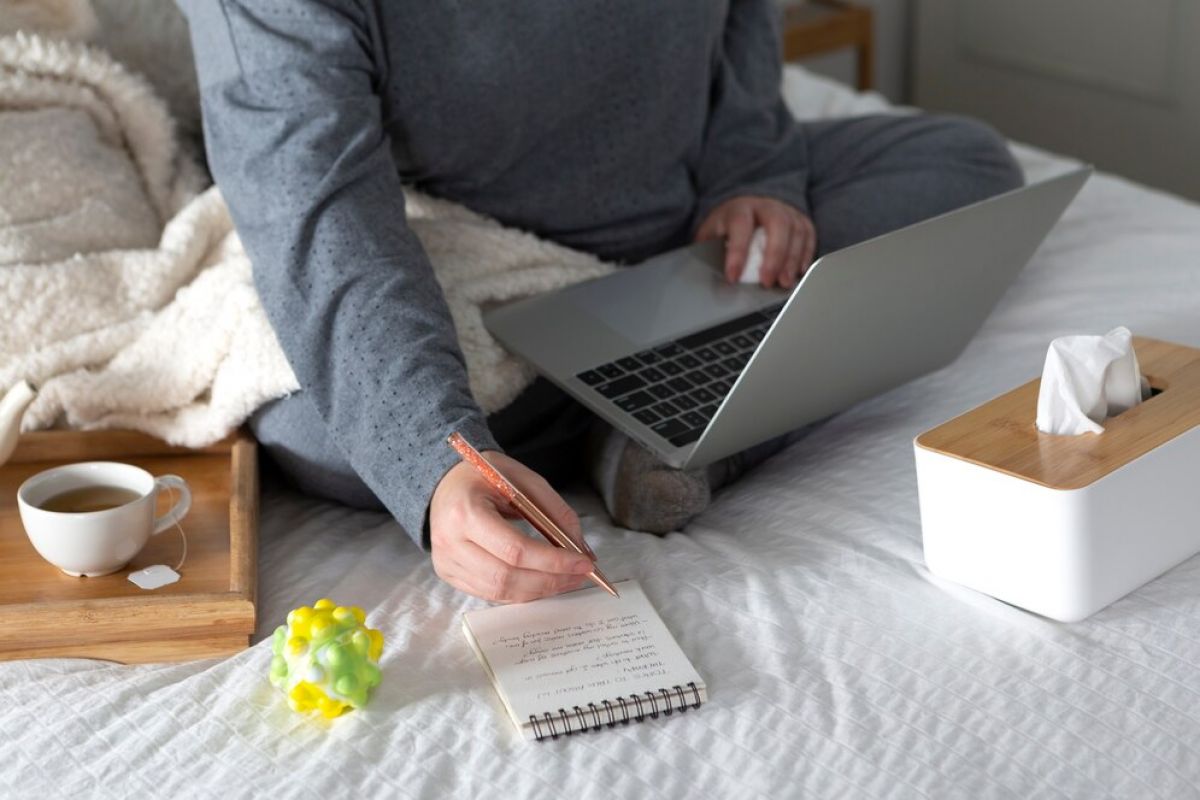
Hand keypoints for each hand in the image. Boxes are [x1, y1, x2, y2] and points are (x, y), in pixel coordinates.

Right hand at [430, 451, 595, 602]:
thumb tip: (582, 549)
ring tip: (565, 580)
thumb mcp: (524, 481)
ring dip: (539, 590)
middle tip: (580, 575)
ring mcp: (446, 562)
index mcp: (465, 512)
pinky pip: (490, 593)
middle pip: (507, 577)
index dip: (553, 561)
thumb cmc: (486, 477)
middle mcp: (449, 542)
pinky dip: (520, 591)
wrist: (447, 482)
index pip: (515, 550)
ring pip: (499, 591)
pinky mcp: (449, 574)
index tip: (583, 563)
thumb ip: (556, 512)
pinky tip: (540, 581)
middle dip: (550, 580)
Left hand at [695, 195, 815, 288]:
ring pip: (796, 231)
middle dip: (774, 256)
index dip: (737, 253)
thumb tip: (707, 275)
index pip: (740, 226)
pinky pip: (809, 236)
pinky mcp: (801, 220)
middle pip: (777, 224)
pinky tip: (798, 272)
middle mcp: (766, 205)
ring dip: (792, 260)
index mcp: (740, 208)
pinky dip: (806, 255)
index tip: (733, 277)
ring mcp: (786, 211)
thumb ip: (711, 251)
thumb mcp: (713, 234)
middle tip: (768, 282)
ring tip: (784, 283)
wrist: (747, 206)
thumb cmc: (728, 226)